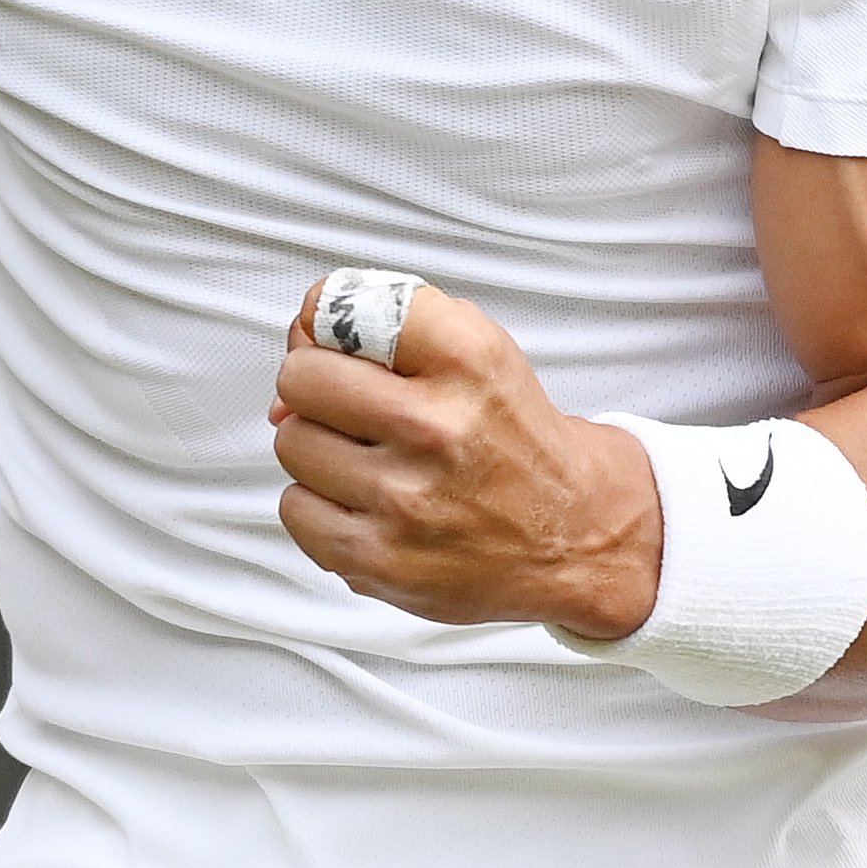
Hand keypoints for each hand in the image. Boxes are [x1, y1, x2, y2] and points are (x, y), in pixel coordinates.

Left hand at [270, 277, 659, 638]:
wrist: (573, 537)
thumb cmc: (511, 440)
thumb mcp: (477, 348)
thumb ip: (385, 321)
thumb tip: (296, 344)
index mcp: (466, 358)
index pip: (342, 308)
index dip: (332, 325)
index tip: (346, 345)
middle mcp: (437, 425)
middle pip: (301, 378)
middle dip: (317, 388)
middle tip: (353, 409)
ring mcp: (405, 498)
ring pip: (293, 442)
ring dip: (322, 450)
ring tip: (372, 461)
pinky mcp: (379, 559)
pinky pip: (295, 510)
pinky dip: (321, 507)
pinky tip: (367, 505)